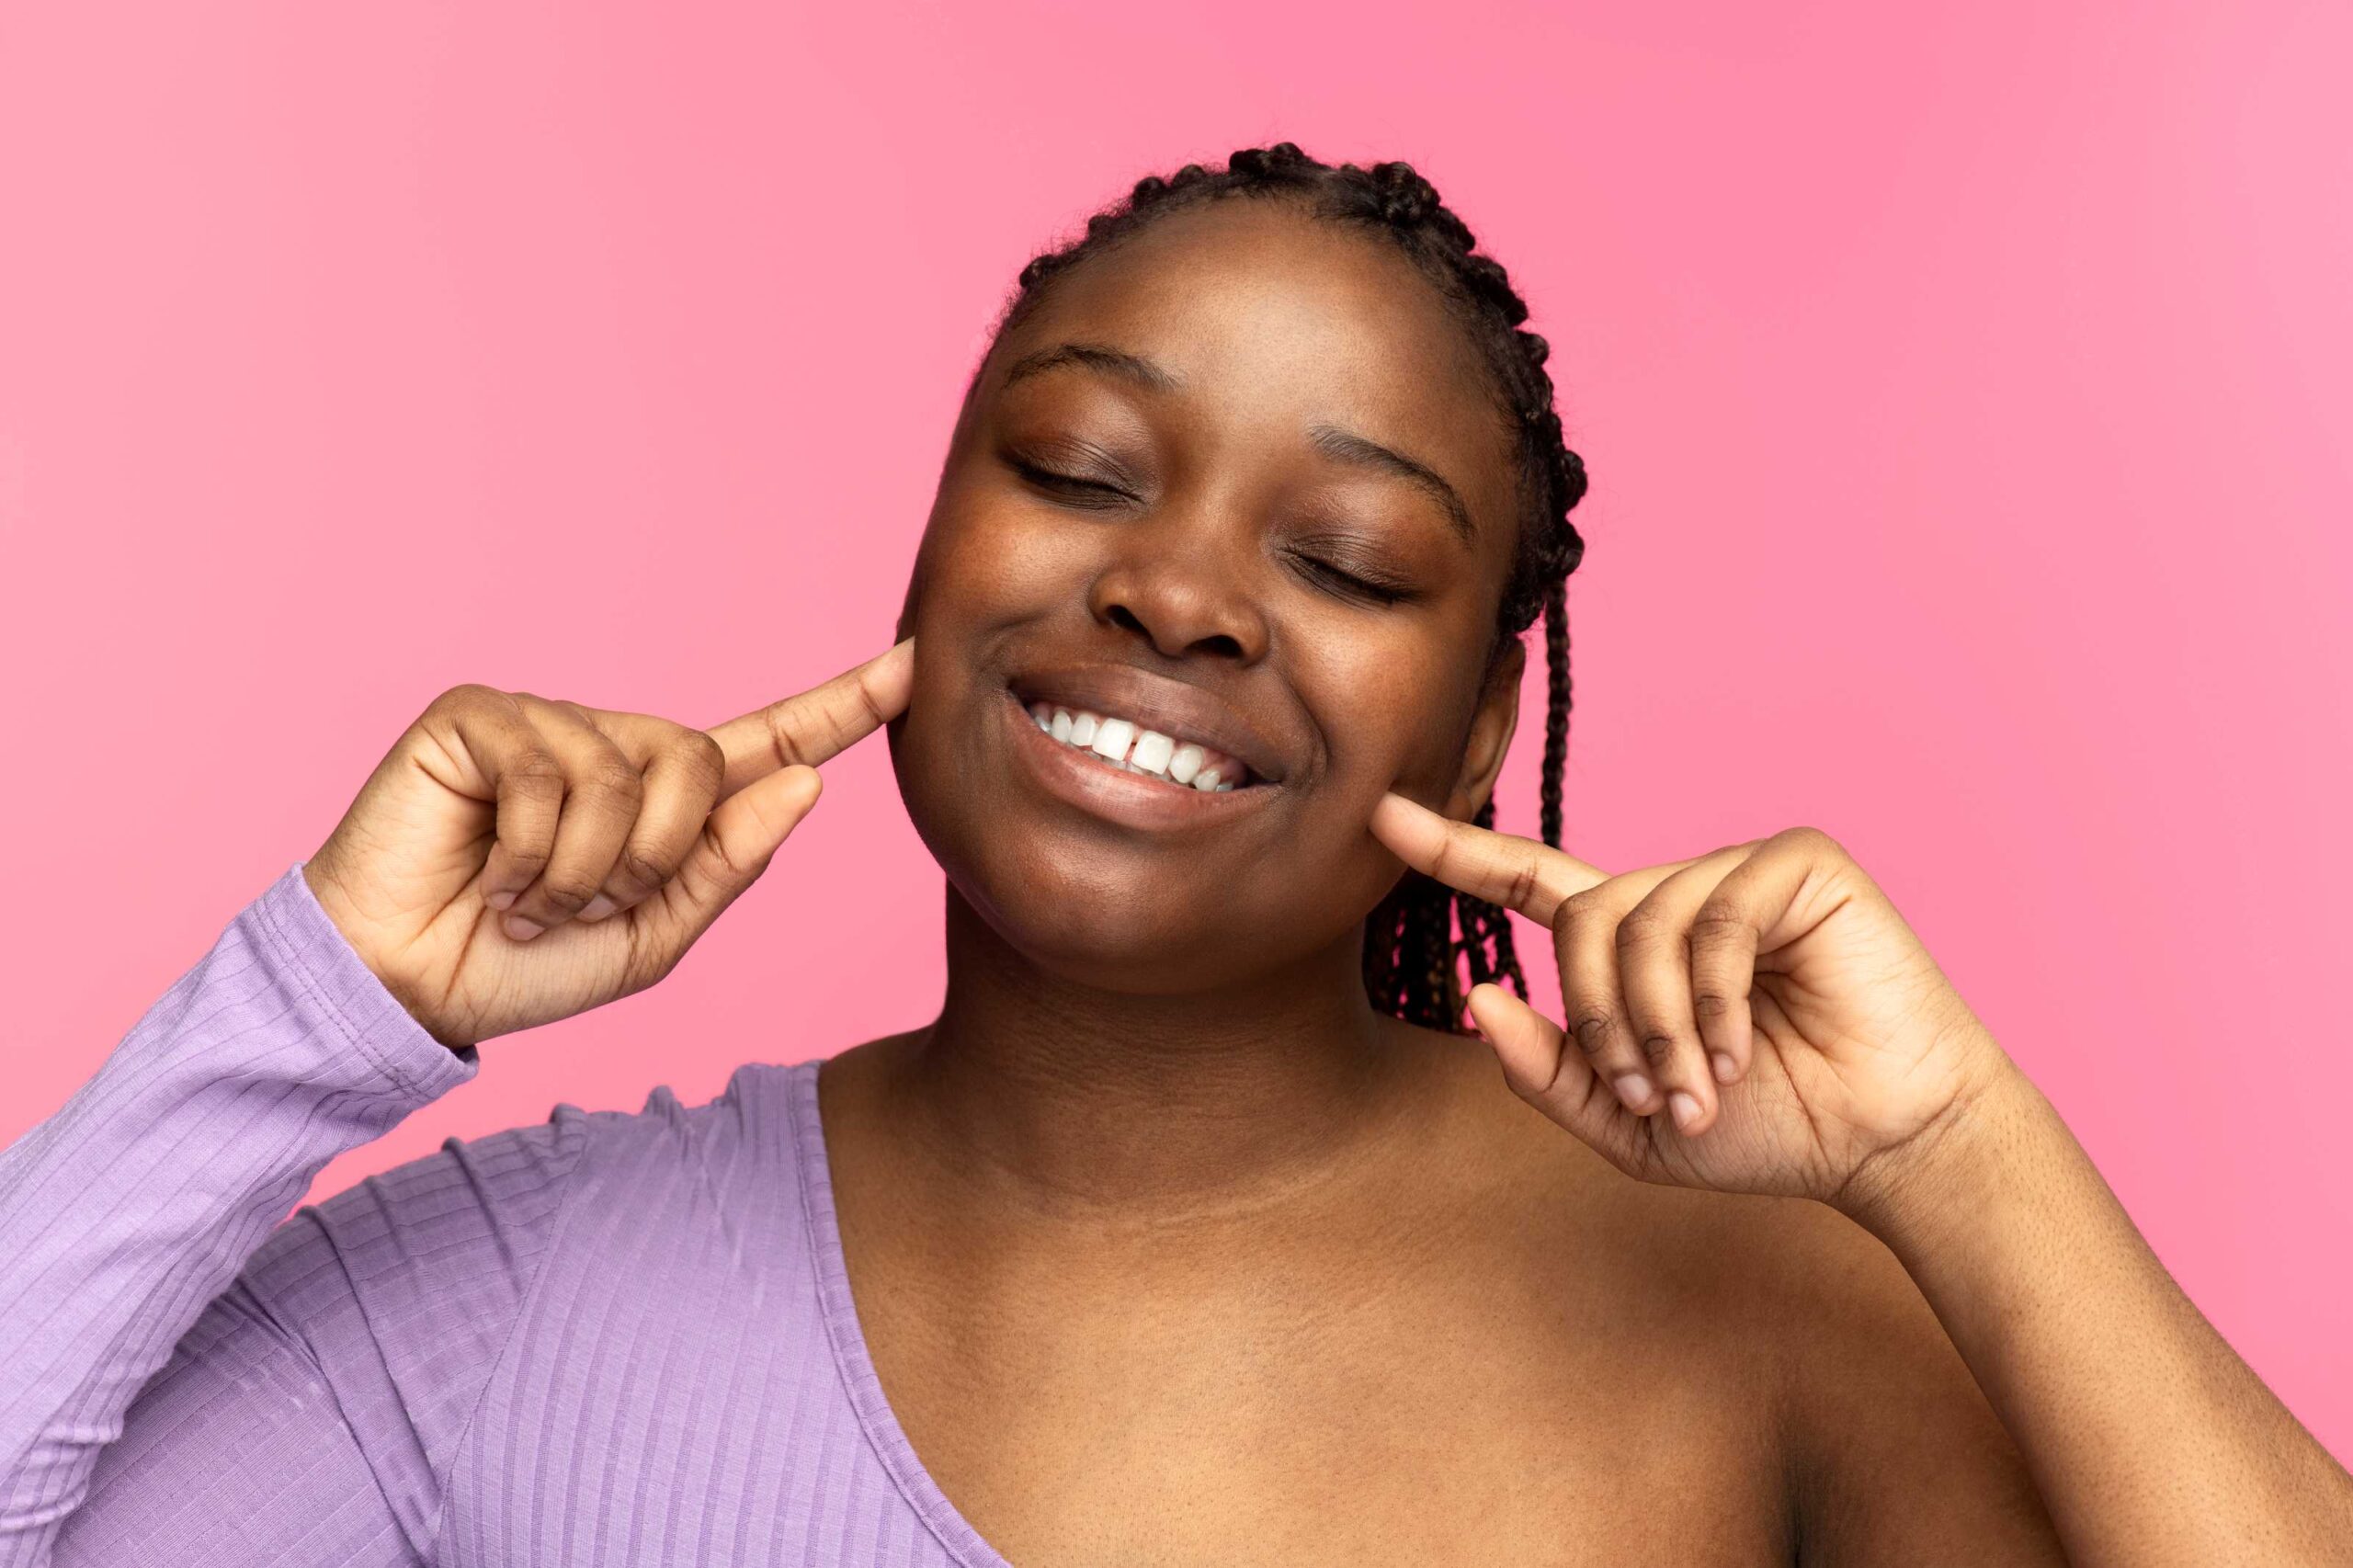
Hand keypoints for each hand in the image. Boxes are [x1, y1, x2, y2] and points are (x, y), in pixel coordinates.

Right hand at [301, 639, 913, 1048]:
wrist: (406, 990)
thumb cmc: (523, 967)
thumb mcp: (652, 937)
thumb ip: (728, 864)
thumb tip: (806, 781)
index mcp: (664, 798)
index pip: (766, 740)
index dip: (840, 706)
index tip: (913, 662)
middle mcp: (612, 744)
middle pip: (696, 764)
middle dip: (648, 859)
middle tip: (579, 906)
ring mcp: (545, 723)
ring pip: (622, 776)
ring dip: (580, 869)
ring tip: (526, 897)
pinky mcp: (477, 717)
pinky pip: (545, 775)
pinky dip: (526, 853)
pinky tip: (489, 876)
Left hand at [1369, 793, 2017, 1211]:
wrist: (1884, 1140)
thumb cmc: (1771, 1129)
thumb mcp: (1629, 1124)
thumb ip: (1548, 1072)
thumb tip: (1480, 999)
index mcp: (1634, 942)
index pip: (1529, 881)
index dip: (1456, 849)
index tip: (1380, 814)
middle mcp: (1678, 893)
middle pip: (1579, 917)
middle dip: (1602, 1018)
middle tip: (1647, 1094)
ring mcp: (1737, 870)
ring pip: (1636, 918)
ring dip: (1656, 1023)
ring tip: (1698, 1087)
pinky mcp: (1796, 863)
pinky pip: (1711, 914)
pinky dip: (1711, 997)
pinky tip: (1740, 1050)